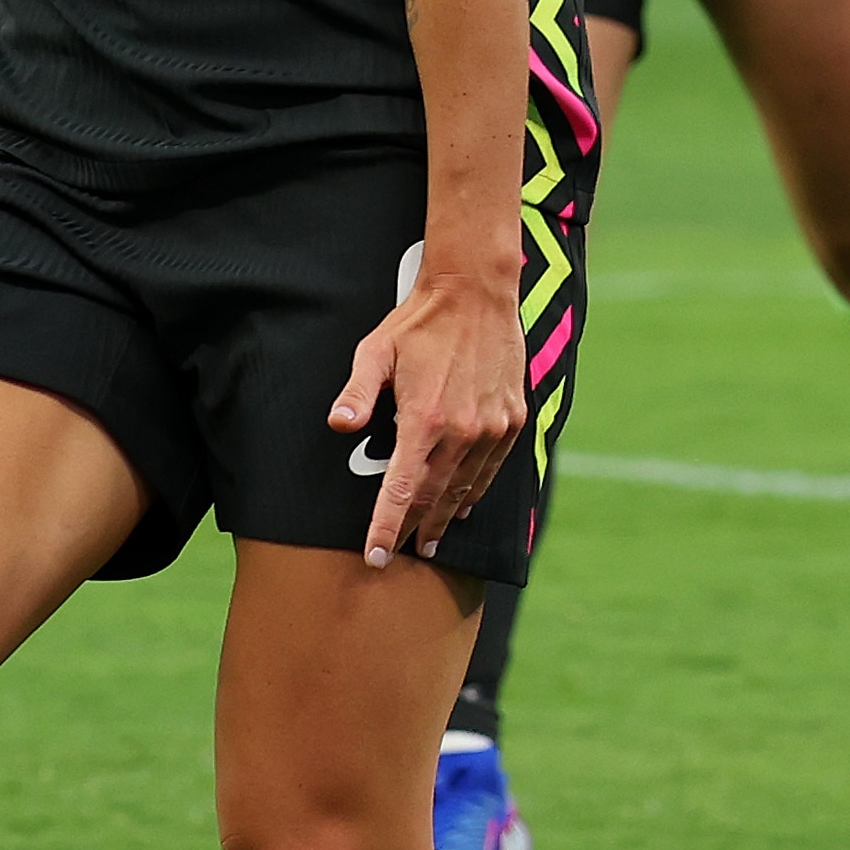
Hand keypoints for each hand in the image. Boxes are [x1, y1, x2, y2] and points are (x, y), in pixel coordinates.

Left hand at [328, 261, 526, 567]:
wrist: (477, 293)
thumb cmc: (419, 322)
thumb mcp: (375, 352)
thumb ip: (357, 394)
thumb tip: (338, 426)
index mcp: (425, 421)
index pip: (402, 491)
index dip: (386, 528)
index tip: (376, 557)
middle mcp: (462, 433)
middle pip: (434, 498)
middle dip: (415, 529)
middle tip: (403, 553)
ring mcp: (492, 429)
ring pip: (465, 487)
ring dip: (445, 515)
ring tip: (431, 536)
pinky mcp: (512, 420)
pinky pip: (492, 467)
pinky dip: (475, 489)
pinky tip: (463, 501)